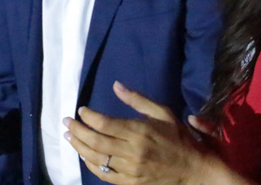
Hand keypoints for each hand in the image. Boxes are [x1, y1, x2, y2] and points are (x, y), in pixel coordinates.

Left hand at [64, 81, 222, 184]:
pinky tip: (84, 156)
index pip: (105, 124)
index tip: (81, 110)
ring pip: (97, 158)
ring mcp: (130, 170)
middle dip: (77, 130)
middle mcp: (132, 151)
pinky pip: (105, 175)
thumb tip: (116, 86)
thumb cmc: (178, 138)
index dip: (89, 116)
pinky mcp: (130, 183)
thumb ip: (138, 100)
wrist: (194, 170)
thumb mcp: (162, 113)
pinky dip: (91, 165)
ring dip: (79, 147)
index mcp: (140, 132)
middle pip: (96, 141)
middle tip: (66, 122)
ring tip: (69, 136)